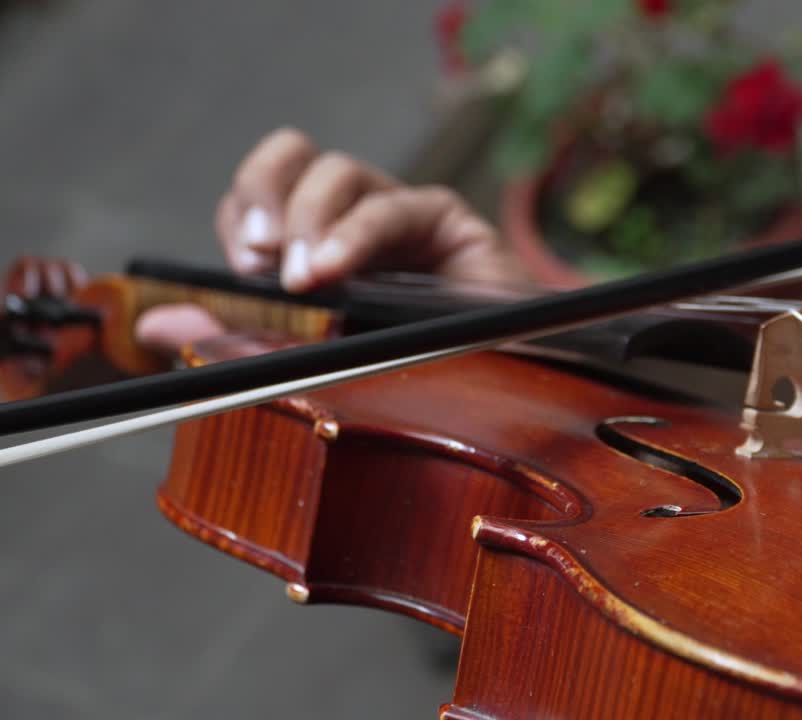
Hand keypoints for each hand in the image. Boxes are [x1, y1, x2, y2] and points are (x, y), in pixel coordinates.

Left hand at [137, 127, 524, 352]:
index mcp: (317, 254)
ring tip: (305, 277)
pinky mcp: (446, 221)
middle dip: (264, 192)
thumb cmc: (419, 387)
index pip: (260, 201)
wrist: (515, 396)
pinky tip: (338, 268)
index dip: (242, 215)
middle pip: (292, 158)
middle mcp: (354, 225)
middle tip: (260, 254)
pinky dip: (357, 234)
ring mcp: (400, 218)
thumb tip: (155, 323)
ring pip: (338, 171)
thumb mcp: (312, 363)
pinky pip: (394, 206)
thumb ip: (242, 342)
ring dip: (310, 219)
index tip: (239, 266)